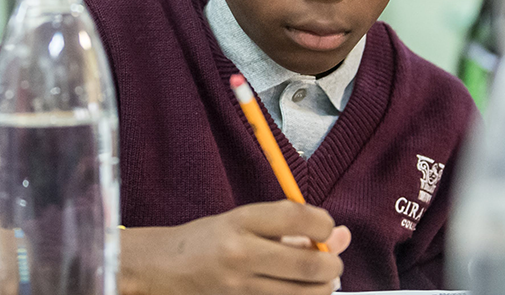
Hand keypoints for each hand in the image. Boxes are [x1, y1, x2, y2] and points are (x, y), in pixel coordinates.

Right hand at [119, 200, 350, 294]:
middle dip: (332, 266)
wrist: (162, 269)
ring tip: (316, 281)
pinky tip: (295, 292)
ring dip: (322, 288)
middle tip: (331, 263)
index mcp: (240, 221)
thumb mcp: (245, 222)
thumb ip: (294, 228)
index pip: (298, 217)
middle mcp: (239, 254)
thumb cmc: (208, 241)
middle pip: (309, 265)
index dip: (324, 224)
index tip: (325, 229)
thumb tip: (342, 236)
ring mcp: (238, 288)